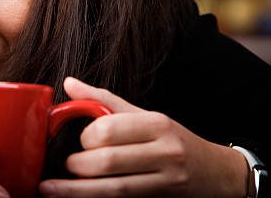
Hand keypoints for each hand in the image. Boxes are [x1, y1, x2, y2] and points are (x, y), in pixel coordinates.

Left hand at [39, 77, 248, 196]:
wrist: (217, 174)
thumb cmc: (173, 140)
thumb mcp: (144, 115)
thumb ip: (104, 100)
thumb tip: (69, 84)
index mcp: (156, 124)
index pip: (110, 129)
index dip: (85, 137)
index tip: (79, 141)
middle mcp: (164, 152)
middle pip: (109, 160)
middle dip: (78, 165)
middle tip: (66, 165)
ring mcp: (165, 181)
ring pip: (114, 189)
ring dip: (77, 190)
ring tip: (52, 189)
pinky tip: (77, 197)